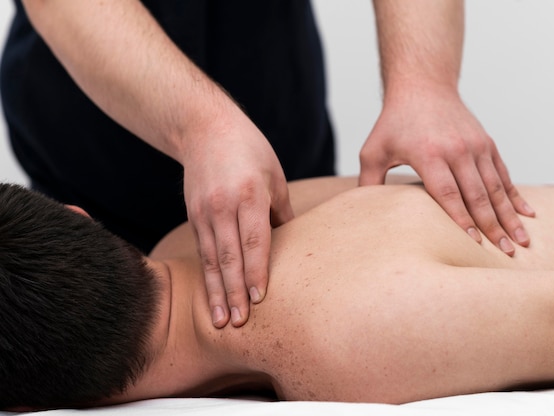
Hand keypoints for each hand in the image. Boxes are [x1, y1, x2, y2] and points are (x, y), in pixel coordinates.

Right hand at [182, 114, 293, 327]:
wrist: (205, 129)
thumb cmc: (249, 150)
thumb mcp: (275, 176)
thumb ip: (282, 212)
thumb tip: (291, 243)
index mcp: (250, 194)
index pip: (254, 240)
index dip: (256, 272)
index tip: (260, 299)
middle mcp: (223, 205)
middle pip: (229, 256)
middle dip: (234, 292)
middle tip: (238, 323)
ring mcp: (204, 211)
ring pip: (211, 259)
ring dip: (216, 291)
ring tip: (219, 320)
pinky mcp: (193, 214)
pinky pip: (201, 250)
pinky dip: (206, 276)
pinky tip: (210, 295)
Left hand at [359, 87, 534, 255]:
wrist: (423, 86)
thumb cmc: (394, 122)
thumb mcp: (374, 150)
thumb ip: (369, 182)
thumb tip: (363, 214)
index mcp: (429, 153)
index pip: (447, 194)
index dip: (461, 220)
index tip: (474, 244)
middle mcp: (457, 149)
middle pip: (478, 195)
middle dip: (493, 226)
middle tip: (505, 253)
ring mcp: (476, 146)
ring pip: (496, 187)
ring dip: (510, 215)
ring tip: (522, 241)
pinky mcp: (487, 144)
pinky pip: (504, 174)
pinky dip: (516, 195)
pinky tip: (528, 214)